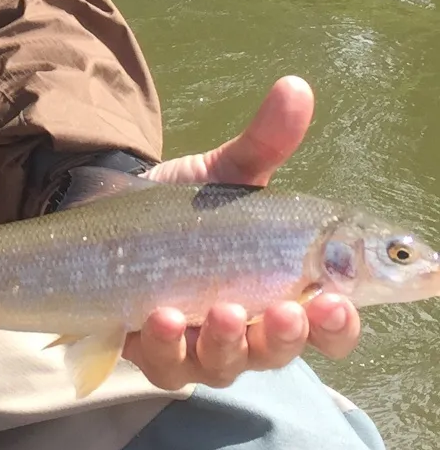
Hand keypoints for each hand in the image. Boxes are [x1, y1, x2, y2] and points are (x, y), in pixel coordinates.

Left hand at [125, 75, 361, 390]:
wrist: (110, 212)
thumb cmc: (187, 207)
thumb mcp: (225, 174)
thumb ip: (264, 142)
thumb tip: (294, 87)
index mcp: (285, 293)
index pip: (330, 325)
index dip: (340, 323)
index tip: (336, 302)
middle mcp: (249, 329)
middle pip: (282, 352)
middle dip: (288, 336)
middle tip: (287, 311)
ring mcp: (198, 342)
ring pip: (224, 363)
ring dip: (227, 342)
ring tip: (221, 310)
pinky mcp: (149, 349)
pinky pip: (163, 361)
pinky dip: (164, 343)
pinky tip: (158, 316)